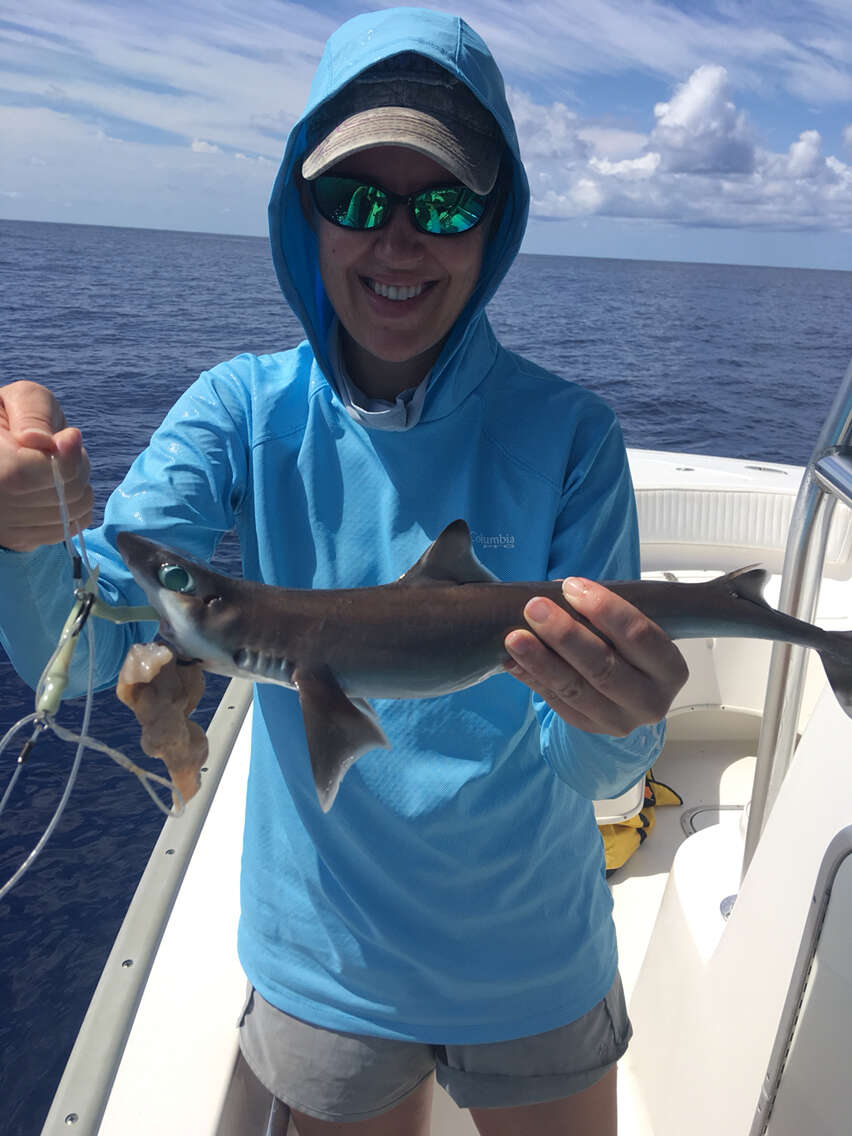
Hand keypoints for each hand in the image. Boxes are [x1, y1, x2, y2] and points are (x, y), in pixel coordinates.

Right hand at [0, 381, 92, 550]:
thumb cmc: (9, 419)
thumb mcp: (19, 399)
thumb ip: (35, 412)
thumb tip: (53, 442)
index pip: (43, 473)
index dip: (67, 455)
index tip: (65, 436)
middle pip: (64, 495)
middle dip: (76, 468)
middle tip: (60, 451)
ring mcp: (4, 526)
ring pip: (71, 513)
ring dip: (77, 488)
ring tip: (55, 470)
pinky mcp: (17, 540)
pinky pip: (67, 529)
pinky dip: (72, 509)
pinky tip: (55, 490)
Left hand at [504, 577, 687, 735]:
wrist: (628, 692)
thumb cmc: (627, 647)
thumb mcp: (631, 631)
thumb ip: (604, 614)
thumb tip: (559, 591)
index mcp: (670, 669)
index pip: (638, 635)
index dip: (604, 609)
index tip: (571, 587)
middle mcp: (651, 701)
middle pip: (604, 667)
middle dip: (565, 635)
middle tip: (534, 608)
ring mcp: (619, 721)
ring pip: (576, 690)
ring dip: (541, 660)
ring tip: (514, 637)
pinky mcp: (590, 729)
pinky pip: (556, 703)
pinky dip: (532, 679)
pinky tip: (512, 660)